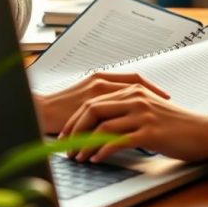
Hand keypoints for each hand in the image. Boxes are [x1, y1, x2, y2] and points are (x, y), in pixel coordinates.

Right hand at [34, 71, 169, 134]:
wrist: (40, 111)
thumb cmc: (62, 107)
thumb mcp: (85, 98)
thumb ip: (103, 99)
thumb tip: (122, 110)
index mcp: (100, 78)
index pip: (132, 78)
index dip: (150, 86)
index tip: (164, 94)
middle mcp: (99, 82)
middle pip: (134, 84)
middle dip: (152, 94)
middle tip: (167, 103)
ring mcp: (94, 93)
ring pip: (125, 97)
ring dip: (141, 107)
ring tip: (156, 117)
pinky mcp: (87, 106)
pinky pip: (112, 113)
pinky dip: (125, 120)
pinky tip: (136, 128)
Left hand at [58, 83, 207, 163]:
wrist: (205, 131)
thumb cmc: (179, 126)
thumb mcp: (151, 111)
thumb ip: (129, 111)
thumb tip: (104, 125)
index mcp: (134, 91)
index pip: (95, 101)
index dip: (76, 119)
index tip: (66, 134)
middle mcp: (136, 98)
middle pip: (93, 109)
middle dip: (74, 129)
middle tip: (66, 147)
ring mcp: (143, 114)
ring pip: (102, 126)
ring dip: (85, 144)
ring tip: (77, 158)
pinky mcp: (150, 131)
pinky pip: (118, 140)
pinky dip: (102, 151)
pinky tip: (96, 160)